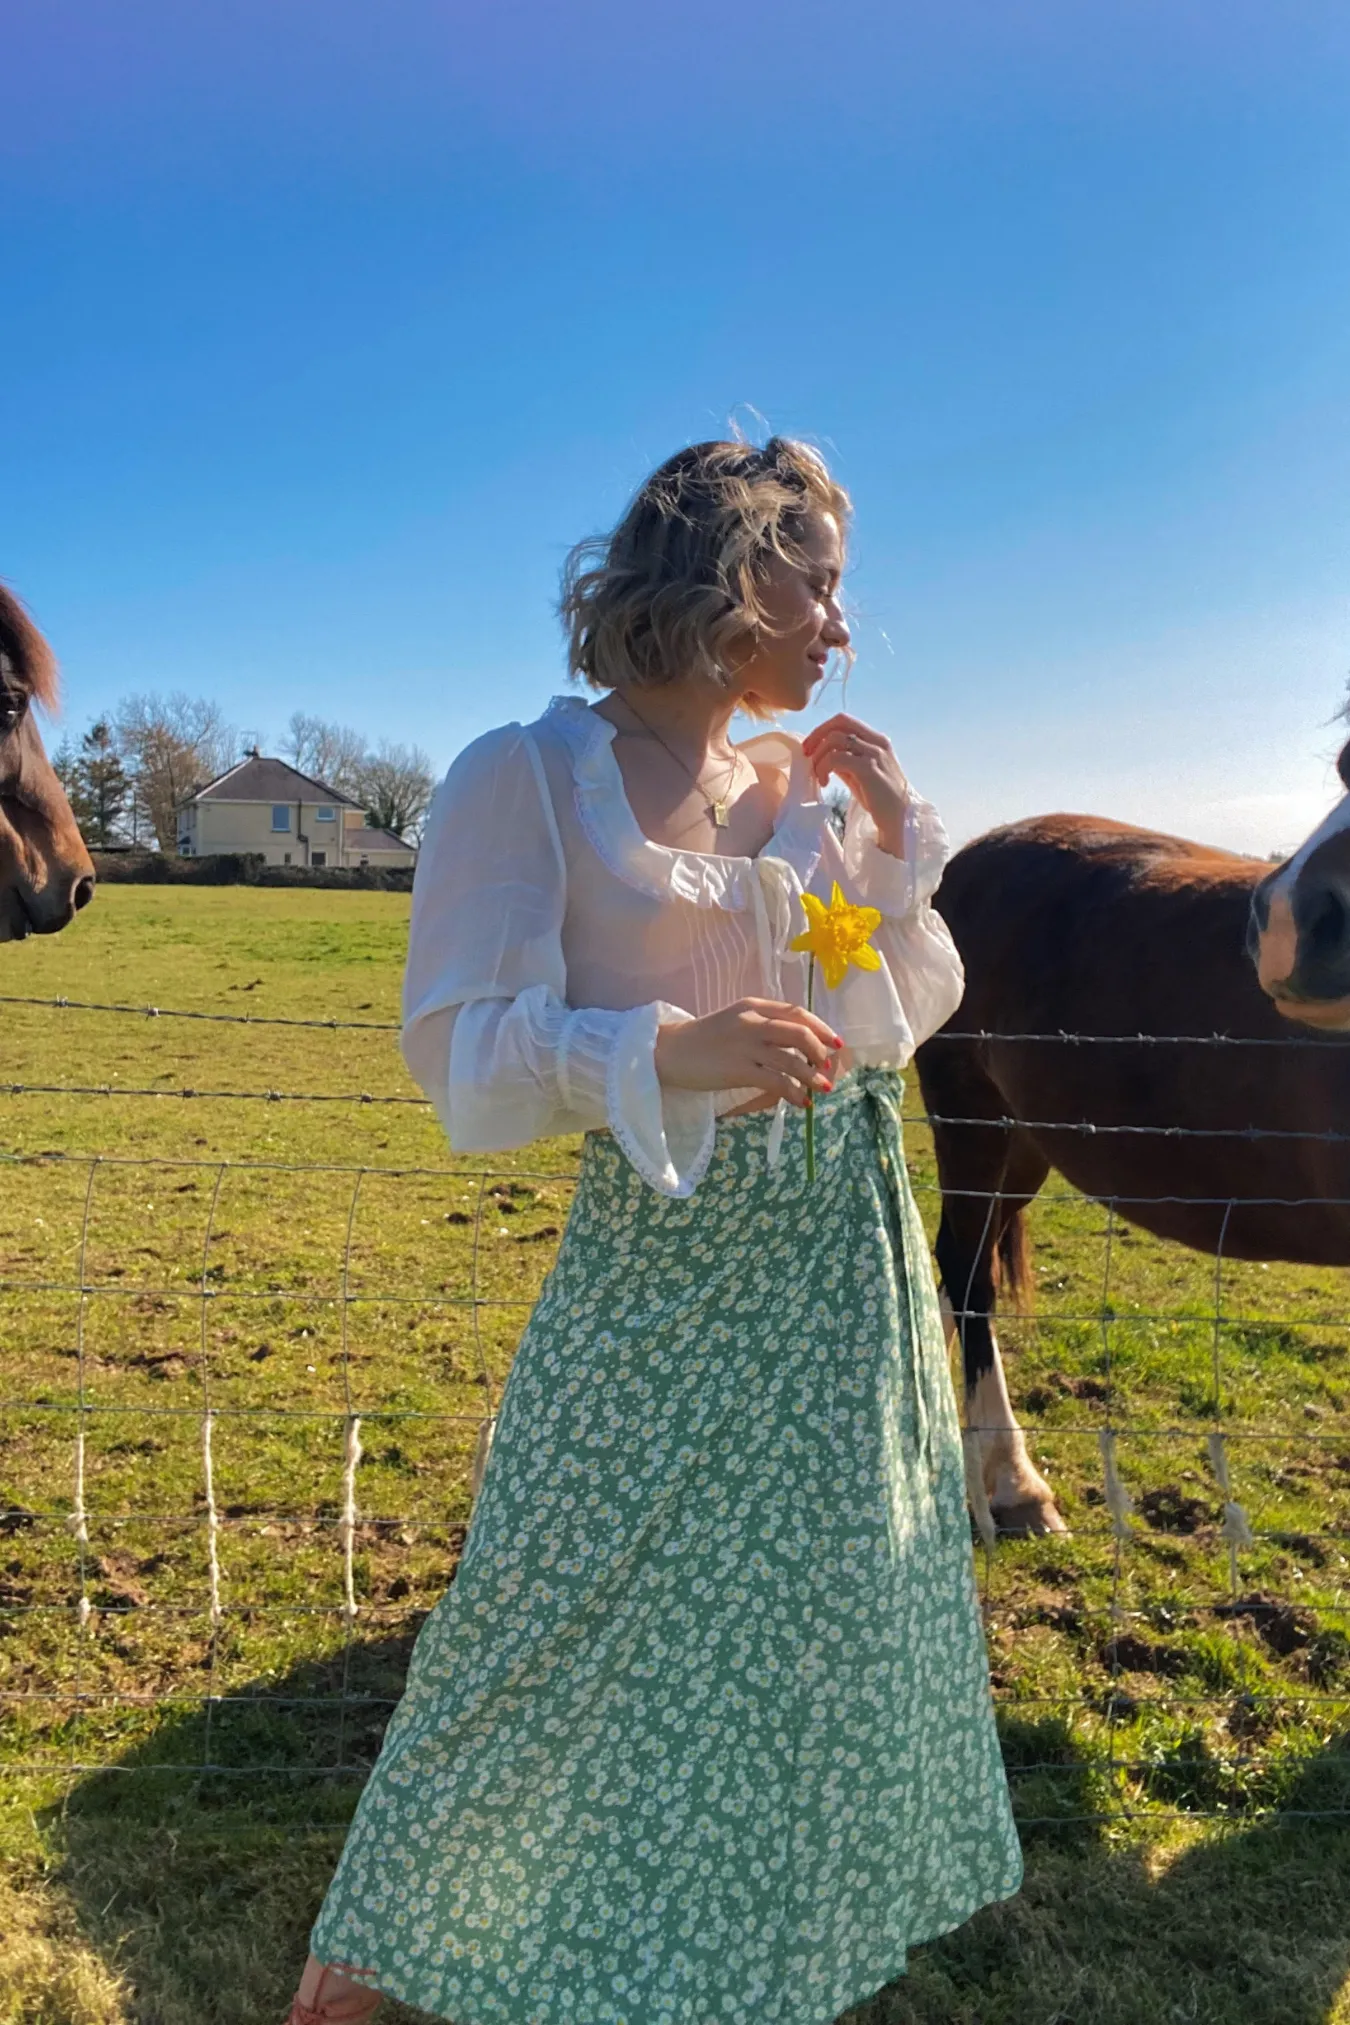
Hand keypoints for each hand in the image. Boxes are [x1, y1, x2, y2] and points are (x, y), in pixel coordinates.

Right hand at [655, 997, 842, 1108]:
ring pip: (791, 1059)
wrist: (669, 1052)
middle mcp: (752, 1021)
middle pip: (799, 1032)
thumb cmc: (703, 1039)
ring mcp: (745, 1045)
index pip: (797, 1012)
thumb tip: (798, 1045)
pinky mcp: (738, 1069)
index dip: (821, 1027)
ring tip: (822, 1088)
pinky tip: (800, 1102)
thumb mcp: (735, 1021)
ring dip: (812, 1076)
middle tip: (827, 1067)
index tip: (835, 1043)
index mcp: (753, 1006)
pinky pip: (776, 1081)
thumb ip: (763, 1026)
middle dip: (820, 1051)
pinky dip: (793, 1093)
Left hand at [801, 713, 907, 855]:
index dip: (822, 729)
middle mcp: (877, 742)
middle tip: (807, 755)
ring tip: (818, 775)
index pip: (844, 720)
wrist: (900, 818)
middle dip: (817, 736)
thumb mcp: (860, 774)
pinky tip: (824, 782)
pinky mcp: (868, 769)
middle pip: (839, 722)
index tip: (810, 747)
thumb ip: (845, 760)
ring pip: (835, 739)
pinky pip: (836, 758)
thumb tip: (821, 753)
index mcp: (876, 740)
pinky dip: (824, 767)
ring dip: (819, 756)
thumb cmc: (880, 798)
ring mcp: (874, 754)